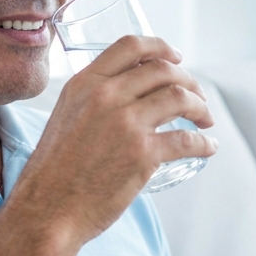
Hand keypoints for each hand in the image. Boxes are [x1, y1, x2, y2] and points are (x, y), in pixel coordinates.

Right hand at [8, 35, 217, 244]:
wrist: (47, 209)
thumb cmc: (53, 172)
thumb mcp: (64, 117)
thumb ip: (90, 100)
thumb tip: (122, 96)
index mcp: (85, 83)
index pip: (130, 46)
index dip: (161, 47)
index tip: (176, 57)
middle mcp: (106, 96)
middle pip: (163, 70)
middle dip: (188, 80)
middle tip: (197, 96)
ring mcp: (126, 123)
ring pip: (180, 97)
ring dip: (201, 107)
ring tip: (205, 119)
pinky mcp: (142, 154)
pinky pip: (186, 140)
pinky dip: (204, 143)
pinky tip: (208, 147)